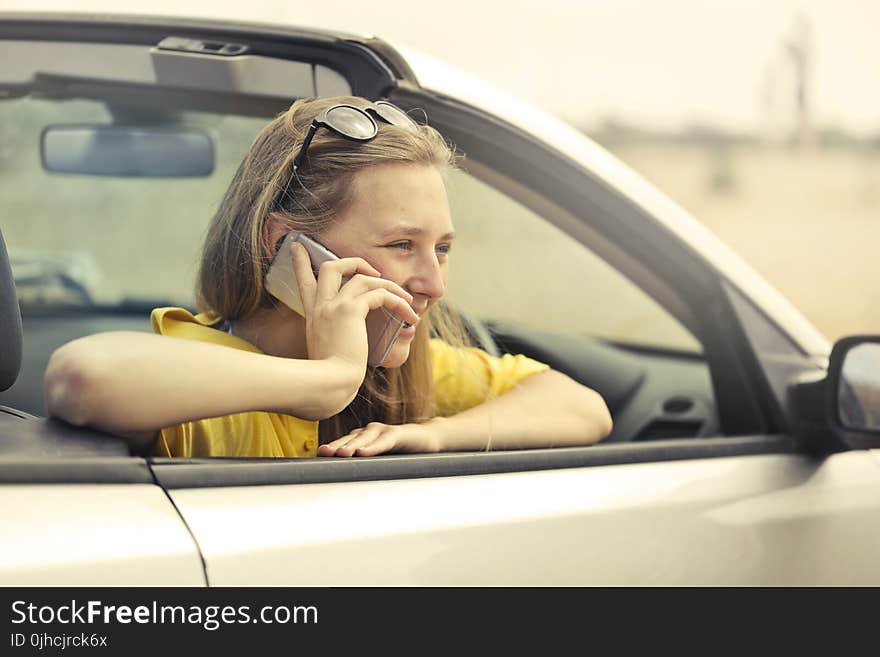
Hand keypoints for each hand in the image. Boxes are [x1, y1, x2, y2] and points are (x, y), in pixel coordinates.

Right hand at [290, 241, 418, 407]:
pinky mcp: (351, 310)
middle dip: (354, 262)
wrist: (329, 384)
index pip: (304, 282)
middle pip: (332, 267)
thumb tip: (345, 351)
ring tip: (406, 300)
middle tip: (373, 270)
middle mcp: (321, 306)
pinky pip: (379, 293)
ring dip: (389, 285)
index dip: (300, 263)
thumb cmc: (329, 378)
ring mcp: (334, 305)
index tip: (297, 247)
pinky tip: (408, 314)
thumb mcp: (325, 355)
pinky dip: (397, 300)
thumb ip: (332, 344)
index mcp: (313, 315)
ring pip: (362, 276)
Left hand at [317, 421, 441, 456]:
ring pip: (364, 439)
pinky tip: (363, 453)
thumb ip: (364, 465)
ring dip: (352, 446)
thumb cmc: (400, 452)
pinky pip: (383, 441)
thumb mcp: (379, 459)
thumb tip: (343, 480)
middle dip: (336, 447)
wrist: (427, 439)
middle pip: (349, 439)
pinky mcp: (398, 433)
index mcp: (362, 437)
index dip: (331, 448)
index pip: (343, 442)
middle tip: (323, 454)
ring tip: (340, 454)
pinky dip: (372, 447)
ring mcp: (383, 431)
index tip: (318, 456)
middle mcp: (370, 431)